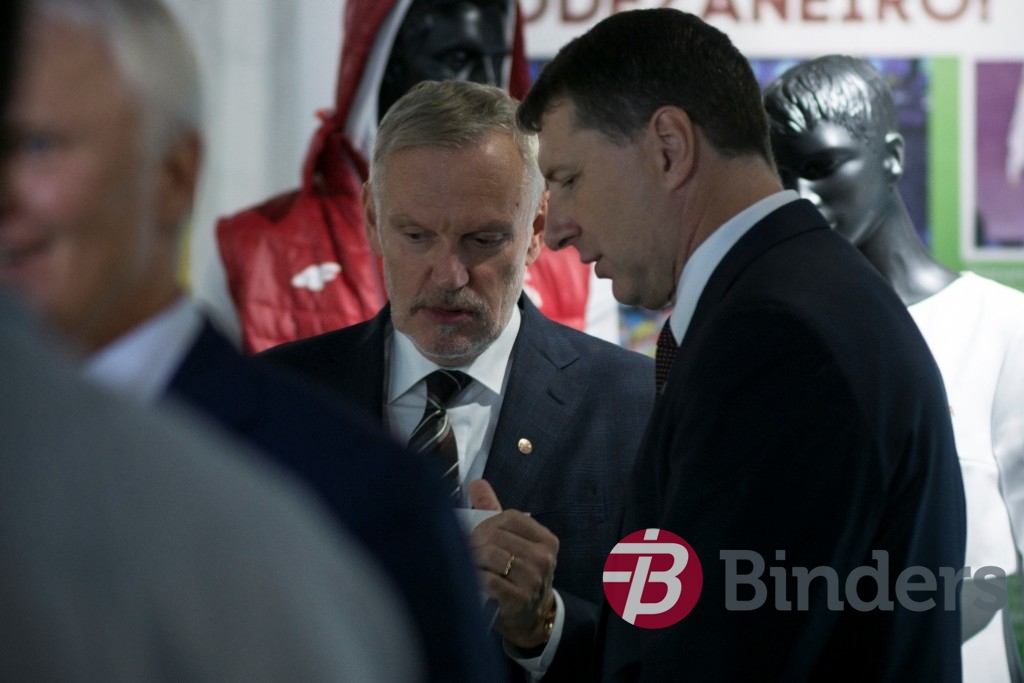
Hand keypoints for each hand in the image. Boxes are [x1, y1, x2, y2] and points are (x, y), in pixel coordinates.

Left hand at [467, 479, 557, 649]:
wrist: (530, 618)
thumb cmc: (518, 575)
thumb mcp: (513, 543)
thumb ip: (494, 512)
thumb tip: (477, 483)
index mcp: (546, 540)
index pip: (509, 517)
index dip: (486, 523)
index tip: (476, 534)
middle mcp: (543, 559)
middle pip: (496, 536)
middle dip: (474, 542)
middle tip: (463, 550)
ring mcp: (533, 580)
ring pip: (490, 556)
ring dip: (472, 560)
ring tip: (465, 564)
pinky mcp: (518, 600)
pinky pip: (487, 580)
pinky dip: (475, 578)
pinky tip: (472, 581)